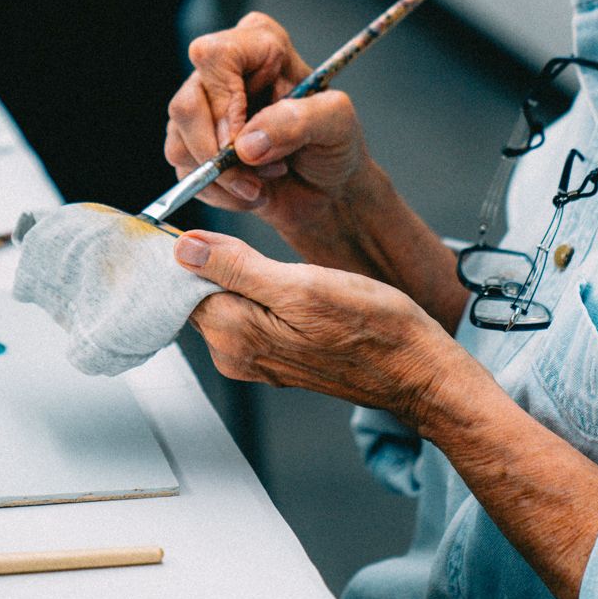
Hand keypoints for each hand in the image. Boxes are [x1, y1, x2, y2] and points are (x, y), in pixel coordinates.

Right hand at [163, 12, 382, 238]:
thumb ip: (298, 122)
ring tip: (263, 180)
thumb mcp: (337, 124)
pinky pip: (183, 169)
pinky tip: (249, 190)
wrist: (329, 187)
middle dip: (220, 154)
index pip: (214, 57)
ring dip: (224, 177)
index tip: (247, 141)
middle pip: (186, 104)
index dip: (224, 103)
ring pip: (179, 141)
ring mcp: (203, 106)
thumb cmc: (335, 144)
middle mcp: (224, 70)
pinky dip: (218, 192)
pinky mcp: (192, 142)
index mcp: (260, 45)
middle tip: (258, 174)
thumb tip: (245, 144)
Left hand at [176, 230, 467, 431]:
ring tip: (278, 263)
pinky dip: (259, 291)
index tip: (212, 229)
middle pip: (200, 293)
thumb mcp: (302, 285)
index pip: (181, 284)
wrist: (415, 369)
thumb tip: (185, 249)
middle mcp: (235, 354)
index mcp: (233, 335)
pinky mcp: (275, 353)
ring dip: (241, 274)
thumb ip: (237, 267)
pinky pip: (249, 313)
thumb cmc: (373, 329)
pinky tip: (288, 283)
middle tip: (260, 246)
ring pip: (226, 300)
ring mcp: (255, 357)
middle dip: (216, 262)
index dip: (193, 249)